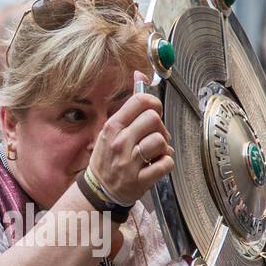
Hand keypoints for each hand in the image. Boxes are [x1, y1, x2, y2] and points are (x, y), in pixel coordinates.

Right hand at [87, 71, 173, 204]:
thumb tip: (140, 75)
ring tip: (154, 153)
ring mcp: (129, 163)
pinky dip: (166, 164)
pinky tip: (156, 165)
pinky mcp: (140, 180)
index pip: (140, 101)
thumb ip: (129, 105)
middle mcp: (120, 142)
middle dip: (160, 127)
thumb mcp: (112, 129)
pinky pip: (166, 164)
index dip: (154, 103)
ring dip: (163, 147)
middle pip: (153, 119)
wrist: (99, 190)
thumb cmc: (108, 157)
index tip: (153, 112)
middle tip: (154, 136)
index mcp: (113, 127)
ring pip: (160, 141)